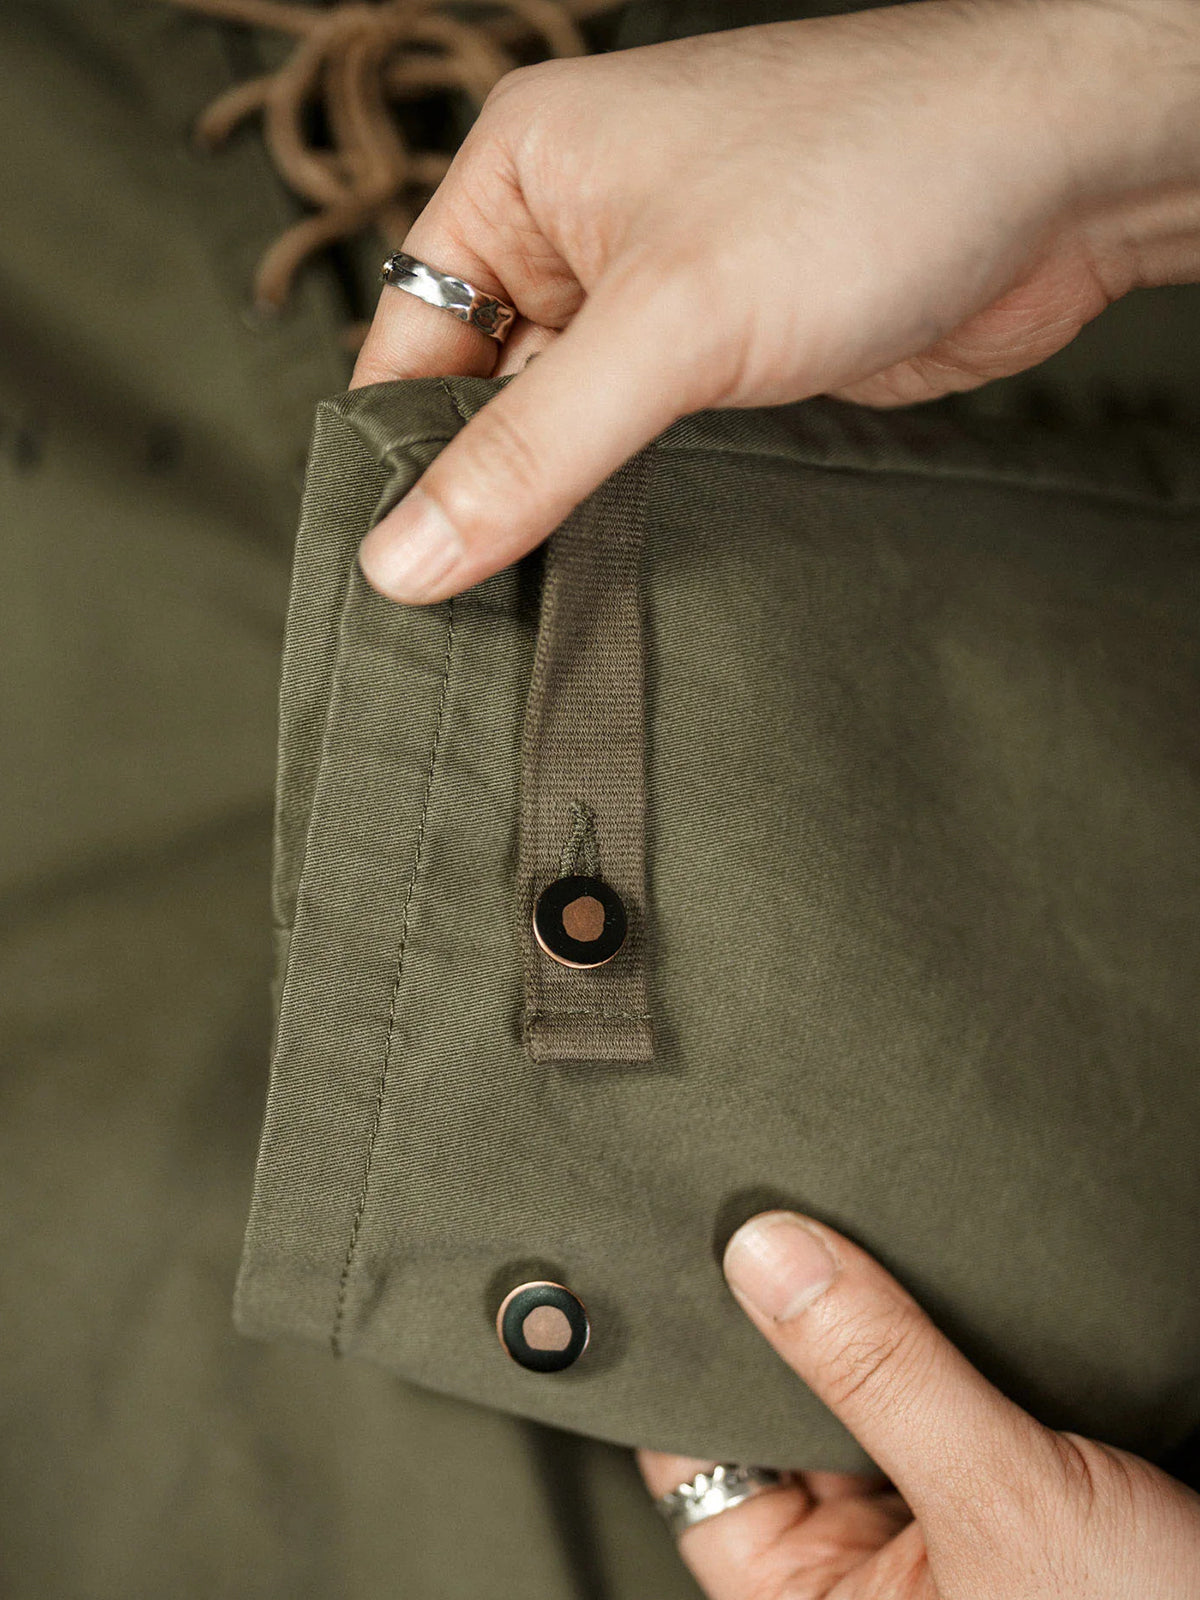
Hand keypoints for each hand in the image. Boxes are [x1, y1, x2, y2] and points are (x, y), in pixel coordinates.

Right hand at [352, 0, 1199, 604]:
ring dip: (559, 509)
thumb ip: (530, 452)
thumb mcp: (670, 323)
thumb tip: (406, 553)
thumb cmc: (867, 176)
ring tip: (534, 606)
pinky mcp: (724, 357)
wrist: (1057, 179)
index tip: (396, 573)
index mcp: (524, 173)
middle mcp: (579, 230)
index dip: (398, 459)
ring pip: (564, 430)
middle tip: (463, 615)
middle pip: (480, 393)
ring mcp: (658, 296)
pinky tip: (614, 567)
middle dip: (480, 494)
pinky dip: (625, 505)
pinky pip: (639, 447)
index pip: (408, 339)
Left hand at [637, 1211, 1199, 1597]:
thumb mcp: (1002, 1502)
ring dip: (865, 1320)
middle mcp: (867, 1579)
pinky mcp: (1003, 1493)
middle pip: (782, 1422)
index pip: (699, 1473)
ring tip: (846, 1218)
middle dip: (784, 1325)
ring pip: (863, 1400)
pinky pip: (937, 1397)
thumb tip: (766, 1256)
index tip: (683, 1253)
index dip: (689, 1365)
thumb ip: (882, 1375)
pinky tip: (925, 1267)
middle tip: (770, 1204)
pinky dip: (930, 1335)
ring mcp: (936, 1533)